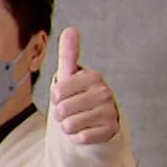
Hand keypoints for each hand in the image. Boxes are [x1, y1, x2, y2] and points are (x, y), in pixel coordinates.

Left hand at [50, 27, 118, 145]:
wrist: (99, 120)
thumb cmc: (79, 95)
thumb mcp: (72, 75)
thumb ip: (69, 53)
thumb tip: (71, 28)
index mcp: (94, 77)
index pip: (56, 92)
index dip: (56, 98)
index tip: (66, 96)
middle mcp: (105, 93)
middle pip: (62, 110)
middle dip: (61, 114)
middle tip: (72, 111)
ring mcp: (109, 112)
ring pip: (69, 125)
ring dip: (68, 127)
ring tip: (79, 120)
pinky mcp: (110, 131)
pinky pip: (80, 138)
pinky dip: (78, 137)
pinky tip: (87, 130)